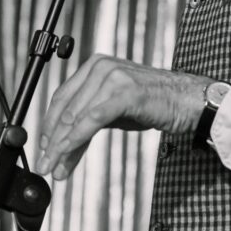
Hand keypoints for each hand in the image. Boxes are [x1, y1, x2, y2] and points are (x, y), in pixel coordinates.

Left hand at [35, 54, 210, 180]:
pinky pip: (92, 118)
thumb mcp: (114, 113)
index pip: (62, 97)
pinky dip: (77, 138)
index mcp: (95, 66)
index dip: (49, 125)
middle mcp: (100, 67)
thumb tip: (63, 152)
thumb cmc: (153, 103)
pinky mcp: (124, 92)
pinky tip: (68, 152)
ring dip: (61, 145)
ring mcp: (112, 77)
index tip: (43, 148)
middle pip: (65, 107)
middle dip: (52, 140)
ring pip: (76, 115)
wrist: (187, 100)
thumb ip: (87, 126)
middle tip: (45, 164)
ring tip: (55, 165)